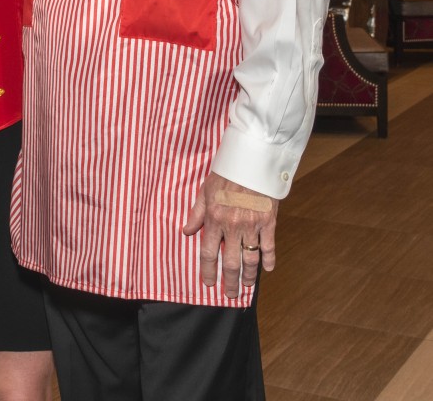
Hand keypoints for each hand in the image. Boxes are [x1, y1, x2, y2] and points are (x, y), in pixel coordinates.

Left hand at [184, 172, 278, 297]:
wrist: (251, 161)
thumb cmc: (225, 174)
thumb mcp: (205, 191)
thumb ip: (196, 213)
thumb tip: (186, 232)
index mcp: (214, 218)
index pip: (209, 252)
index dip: (207, 270)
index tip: (208, 283)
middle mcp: (232, 225)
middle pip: (231, 262)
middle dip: (230, 281)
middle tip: (230, 294)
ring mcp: (252, 225)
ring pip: (250, 259)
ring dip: (249, 276)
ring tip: (246, 286)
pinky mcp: (268, 222)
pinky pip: (269, 247)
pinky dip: (268, 260)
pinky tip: (267, 269)